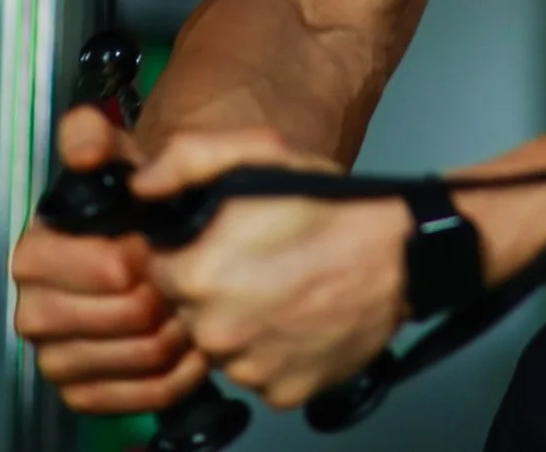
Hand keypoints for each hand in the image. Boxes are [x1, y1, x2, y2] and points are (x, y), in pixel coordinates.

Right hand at [11, 106, 207, 414]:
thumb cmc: (135, 202)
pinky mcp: (86, 390)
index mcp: (36, 253)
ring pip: (134, 357)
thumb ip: (94, 136)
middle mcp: (35, 308)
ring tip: (187, 305)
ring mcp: (58, 355)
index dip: (135, 257)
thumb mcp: (116, 157)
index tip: (155, 241)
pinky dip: (176, 373)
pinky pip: (140, 394)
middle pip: (119, 317)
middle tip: (179, 276)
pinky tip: (187, 345)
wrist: (152, 243)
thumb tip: (85, 148)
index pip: (95, 268)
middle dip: (161, 296)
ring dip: (174, 333)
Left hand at [135, 127, 411, 408]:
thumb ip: (189, 159)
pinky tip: (300, 318)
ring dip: (243, 324)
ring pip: (224, 347)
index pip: (160, 273)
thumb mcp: (261, 154)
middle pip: (189, 314)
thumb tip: (142, 186)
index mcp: (197, 274)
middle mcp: (215, 330)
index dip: (189, 255)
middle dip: (215, 290)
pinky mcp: (283, 390)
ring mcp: (249, 367)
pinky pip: (261, 374)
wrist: (403, 253)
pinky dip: (275, 352)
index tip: (222, 244)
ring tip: (285, 289)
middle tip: (260, 263)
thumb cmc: (335, 205)